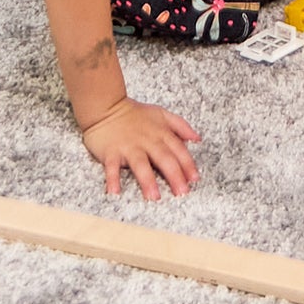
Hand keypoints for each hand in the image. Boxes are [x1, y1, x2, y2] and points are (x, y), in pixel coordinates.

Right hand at [79, 98, 199, 199]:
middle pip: (163, 158)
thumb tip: (197, 139)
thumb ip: (180, 125)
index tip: (194, 179)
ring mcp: (128, 146)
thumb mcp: (161, 114)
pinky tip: (114, 192)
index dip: (187, 164)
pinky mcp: (111, 152)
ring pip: (140, 164)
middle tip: (182, 193)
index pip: (178, 149)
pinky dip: (112, 179)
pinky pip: (111, 167)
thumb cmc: (134, 114)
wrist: (106, 107)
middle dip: (174, 175)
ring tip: (154, 197)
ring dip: (147, 180)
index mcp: (160, 132)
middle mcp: (147, 140)